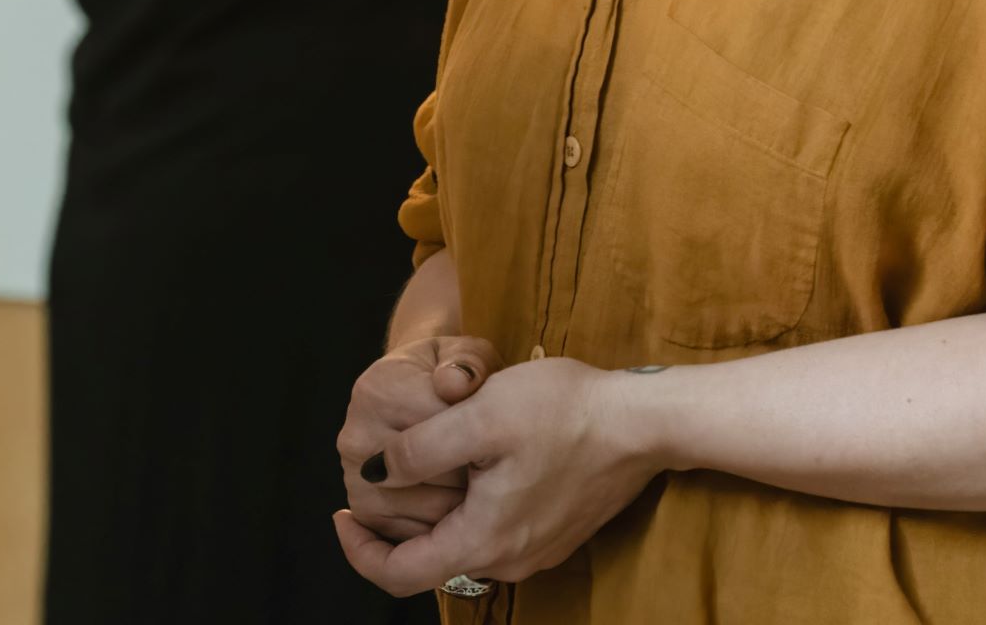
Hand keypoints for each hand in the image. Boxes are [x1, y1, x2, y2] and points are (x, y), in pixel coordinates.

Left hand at [333, 358, 664, 594]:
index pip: (398, 574)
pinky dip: (474, 504)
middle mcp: (508, 560)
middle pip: (432, 558)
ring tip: (429, 459)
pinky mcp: (558, 529)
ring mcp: (537, 549)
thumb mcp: (482, 413)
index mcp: (482, 540)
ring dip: (440, 509)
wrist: (644, 421)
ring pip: (467, 540)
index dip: (359, 550)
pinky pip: (499, 528)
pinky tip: (482, 459)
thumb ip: (421, 448)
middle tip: (383, 476)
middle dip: (399, 523)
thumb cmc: (564, 412)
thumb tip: (374, 474)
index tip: (341, 513)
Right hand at [338, 334, 502, 541]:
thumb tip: (455, 383)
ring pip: (415, 512)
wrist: (418, 385)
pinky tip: (467, 515)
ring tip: (489, 495)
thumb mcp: (468, 354)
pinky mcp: (361, 507)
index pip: (434, 430)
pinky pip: (402, 535)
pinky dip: (438, 531)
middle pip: (424, 477)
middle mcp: (355, 436)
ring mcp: (352, 476)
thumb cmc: (452, 370)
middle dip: (469, 481)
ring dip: (456, 512)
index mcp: (377, 391)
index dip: (476, 442)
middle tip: (504, 479)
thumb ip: (468, 364)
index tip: (503, 446)